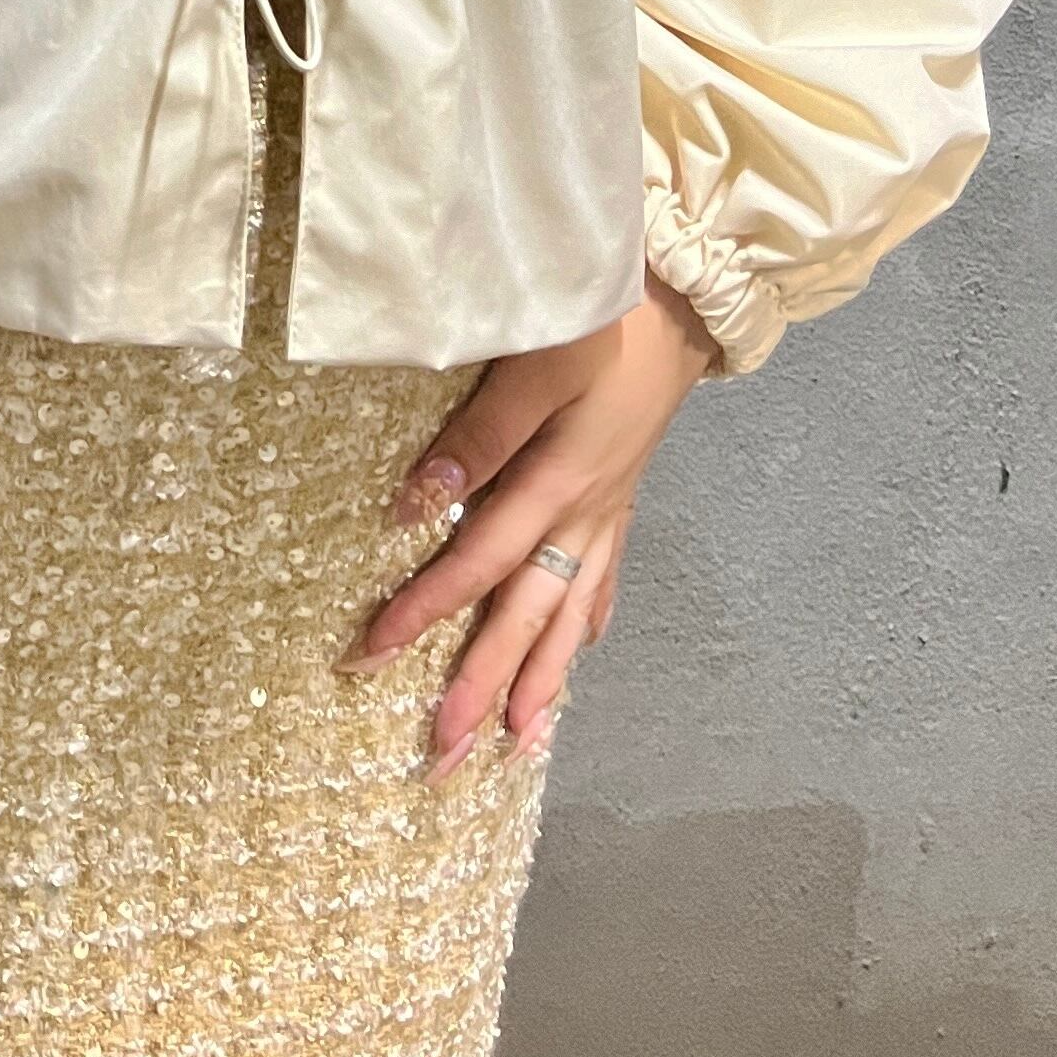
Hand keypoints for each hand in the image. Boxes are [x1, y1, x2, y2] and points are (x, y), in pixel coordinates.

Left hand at [340, 277, 715, 777]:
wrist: (688, 301)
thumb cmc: (608, 320)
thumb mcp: (540, 359)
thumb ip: (481, 430)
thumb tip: (416, 500)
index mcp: (557, 481)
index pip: (476, 561)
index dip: (423, 611)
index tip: (368, 656)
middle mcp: (585, 514)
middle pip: (525, 616)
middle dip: (480, 687)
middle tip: (440, 755)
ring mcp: (609, 512)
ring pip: (569, 614)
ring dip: (540, 682)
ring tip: (515, 744)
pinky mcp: (623, 498)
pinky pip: (603, 580)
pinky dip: (587, 624)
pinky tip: (579, 652)